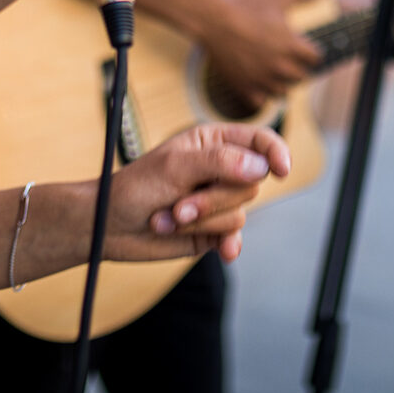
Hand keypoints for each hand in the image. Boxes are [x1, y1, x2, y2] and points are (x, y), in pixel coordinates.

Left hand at [106, 124, 290, 263]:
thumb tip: (260, 166)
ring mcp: (218, 201)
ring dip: (201, 221)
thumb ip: (219, 163)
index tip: (281, 170)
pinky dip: (224, 243)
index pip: (259, 141)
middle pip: (249, 185)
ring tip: (169, 218)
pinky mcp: (213, 230)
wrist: (112, 226)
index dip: (275, 152)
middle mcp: (221, 170)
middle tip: (178, 205)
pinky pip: (234, 237)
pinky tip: (221, 251)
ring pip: (238, 214)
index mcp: (213, 142)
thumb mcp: (175, 167)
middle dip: (212, 199)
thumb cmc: (136, 187)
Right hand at [201, 0, 323, 114]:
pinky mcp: (245, 87)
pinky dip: (260, 94)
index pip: (315, 58)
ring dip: (281, 82)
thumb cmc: (246, 7)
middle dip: (297, 67)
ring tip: (271, 68)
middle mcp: (282, 66)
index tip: (300, 45)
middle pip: (302, 77)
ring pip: (284, 92)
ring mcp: (263, 79)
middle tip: (285, 56)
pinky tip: (255, 79)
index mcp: (293, 46)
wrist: (212, 18)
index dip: (309, 51)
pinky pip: (261, 102)